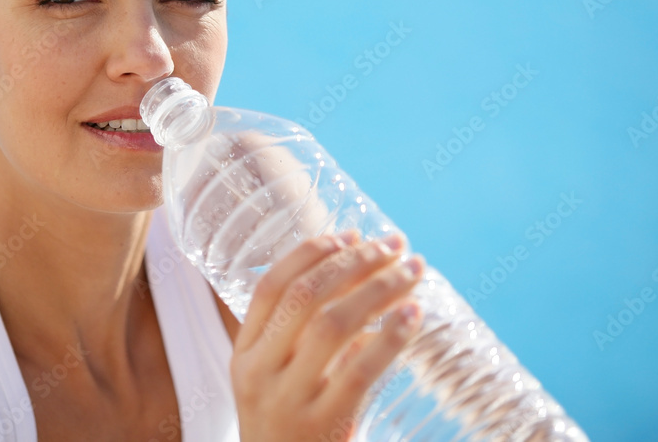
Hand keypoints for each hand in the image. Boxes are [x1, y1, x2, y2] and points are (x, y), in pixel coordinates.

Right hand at [231, 231, 424, 441]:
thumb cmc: (291, 434)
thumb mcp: (278, 384)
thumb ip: (304, 341)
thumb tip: (366, 289)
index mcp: (243, 356)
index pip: (270, 288)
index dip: (311, 253)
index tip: (350, 234)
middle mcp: (259, 373)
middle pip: (305, 298)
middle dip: (355, 263)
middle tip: (394, 245)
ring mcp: (289, 401)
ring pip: (334, 325)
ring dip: (378, 289)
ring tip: (412, 271)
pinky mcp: (324, 425)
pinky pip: (361, 369)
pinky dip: (391, 335)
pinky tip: (414, 314)